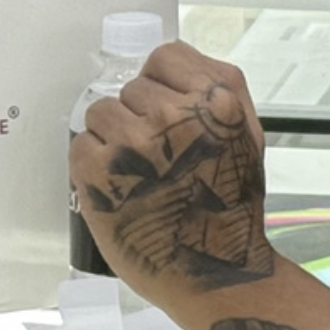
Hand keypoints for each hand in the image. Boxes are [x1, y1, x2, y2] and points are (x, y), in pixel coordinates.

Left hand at [71, 44, 278, 297]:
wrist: (213, 271)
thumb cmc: (232, 208)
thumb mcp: (249, 136)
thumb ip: (222, 89)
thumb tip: (179, 62)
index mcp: (215, 102)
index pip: (164, 57)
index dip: (160, 86)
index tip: (164, 114)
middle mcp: (172, 117)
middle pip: (130, 89)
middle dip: (139, 118)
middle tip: (157, 159)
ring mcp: (131, 144)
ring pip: (101, 112)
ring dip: (112, 140)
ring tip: (136, 175)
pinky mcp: (95, 172)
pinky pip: (81, 142)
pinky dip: (92, 164)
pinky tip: (118, 187)